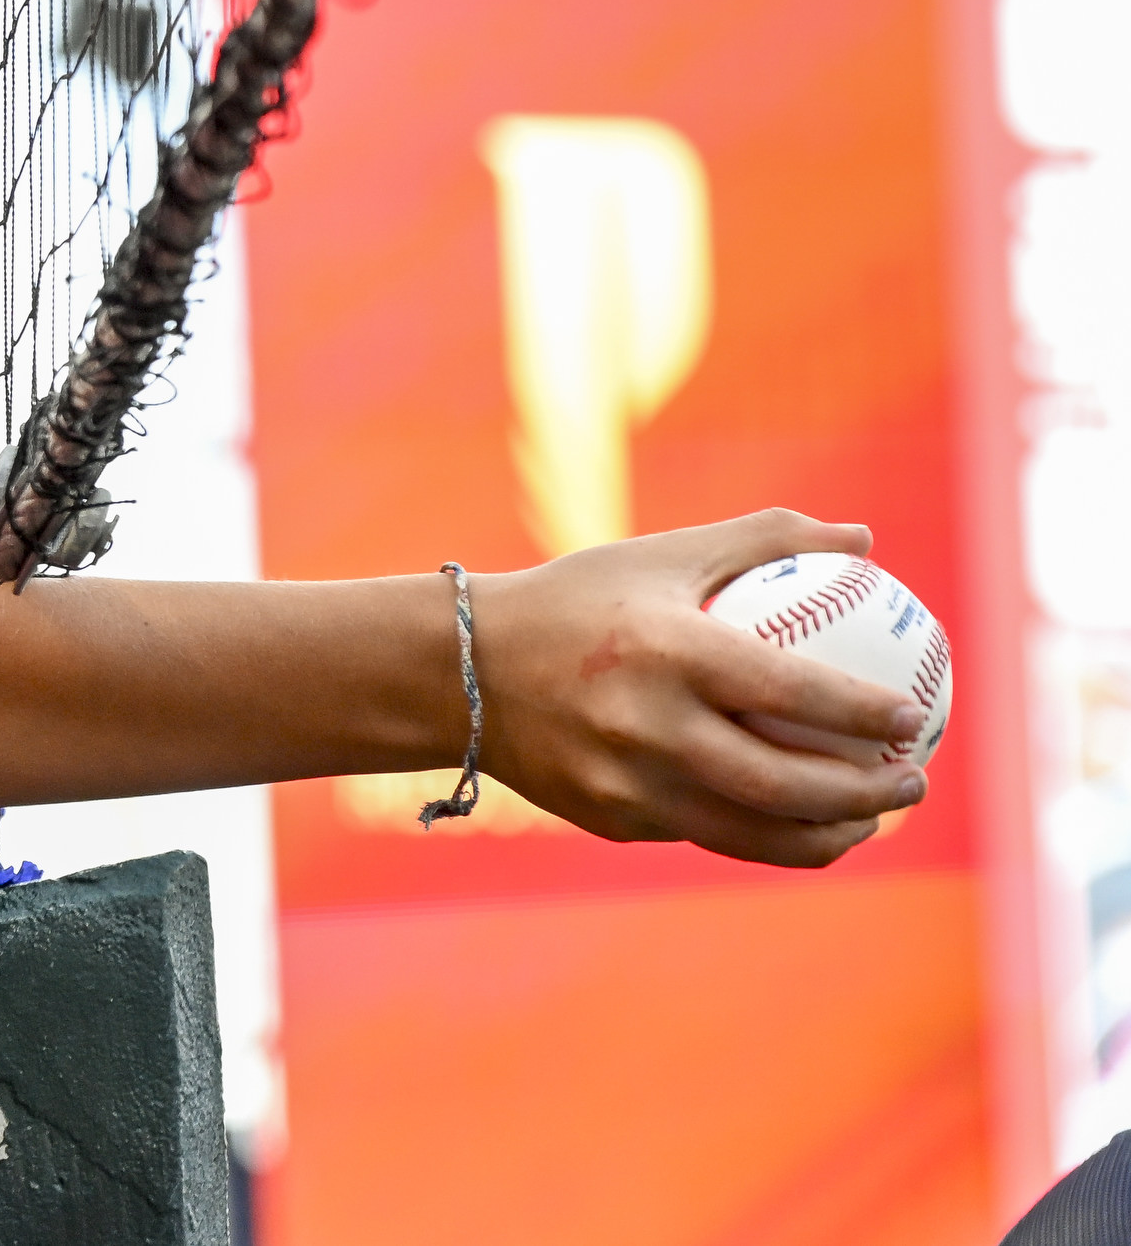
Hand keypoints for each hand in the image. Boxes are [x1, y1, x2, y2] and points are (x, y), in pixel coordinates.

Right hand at [467, 510, 933, 866]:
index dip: (864, 711)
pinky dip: (764, 833)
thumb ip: (762, 540)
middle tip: (911, 780)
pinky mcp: (615, 821)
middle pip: (785, 783)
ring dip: (830, 834)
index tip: (913, 716)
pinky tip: (797, 821)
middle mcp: (648, 724)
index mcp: (667, 652)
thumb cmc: (576, 600)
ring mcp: (628, 783)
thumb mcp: (659, 554)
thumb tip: (865, 541)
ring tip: (870, 820)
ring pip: (756, 833)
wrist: (461, 670)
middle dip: (868, 794)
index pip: (791, 690)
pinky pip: (709, 833)